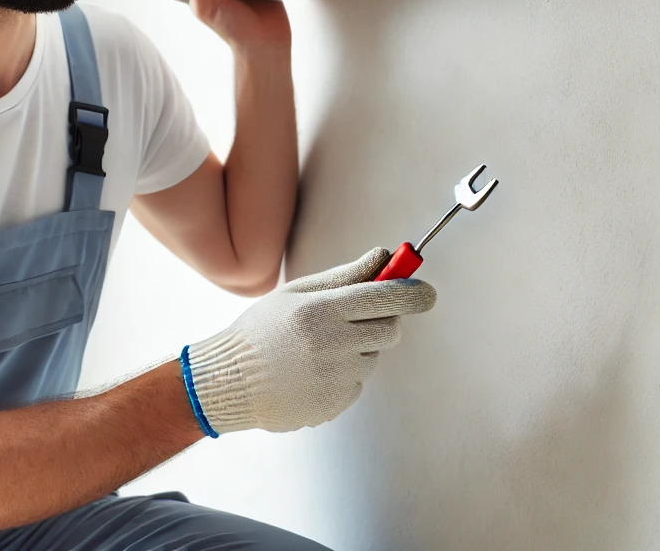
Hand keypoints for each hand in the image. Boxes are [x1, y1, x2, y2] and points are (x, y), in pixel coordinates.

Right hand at [183, 247, 436, 433]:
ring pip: (374, 356)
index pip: (384, 296)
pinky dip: (346, 373)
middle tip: (361, 315)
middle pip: (390, 329)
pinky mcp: (336, 403)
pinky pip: (359, 381)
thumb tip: (383, 256)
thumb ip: (345, 275)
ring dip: (360, 347)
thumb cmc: (263, 330)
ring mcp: (335, 378)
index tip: (426, 290)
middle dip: (385, 319)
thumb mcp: (297, 292)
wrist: (233, 381)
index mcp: (320, 310)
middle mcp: (331, 344)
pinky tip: (314, 369)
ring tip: (320, 346)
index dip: (412, 291)